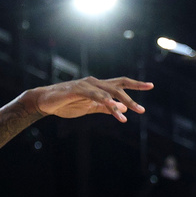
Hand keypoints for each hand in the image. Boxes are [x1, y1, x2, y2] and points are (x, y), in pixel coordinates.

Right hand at [24, 76, 152, 122]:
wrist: (45, 102)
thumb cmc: (66, 104)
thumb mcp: (89, 108)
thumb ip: (105, 107)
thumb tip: (123, 108)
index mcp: (98, 87)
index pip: (120, 83)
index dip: (136, 84)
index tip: (150, 85)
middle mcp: (94, 83)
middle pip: (118, 87)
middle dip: (132, 98)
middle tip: (142, 110)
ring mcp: (86, 85)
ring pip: (108, 92)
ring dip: (120, 103)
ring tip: (129, 114)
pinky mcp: (77, 89)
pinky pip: (94, 95)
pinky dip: (104, 101)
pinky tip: (113, 106)